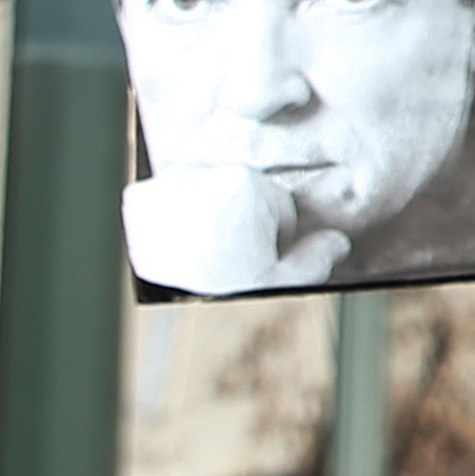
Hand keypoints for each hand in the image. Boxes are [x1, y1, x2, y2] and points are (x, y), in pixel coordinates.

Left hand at [121, 165, 346, 293]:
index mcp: (248, 185)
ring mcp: (169, 185)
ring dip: (200, 213)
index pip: (271, 199)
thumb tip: (335, 243)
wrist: (171, 300)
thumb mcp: (285, 280)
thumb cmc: (225, 287)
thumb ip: (316, 257)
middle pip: (234, 192)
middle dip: (235, 217)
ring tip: (201, 246)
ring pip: (197, 192)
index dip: (269, 230)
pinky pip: (156, 197)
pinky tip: (173, 238)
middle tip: (229, 252)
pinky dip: (163, 215)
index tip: (257, 250)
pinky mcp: (139, 199)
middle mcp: (206, 175)